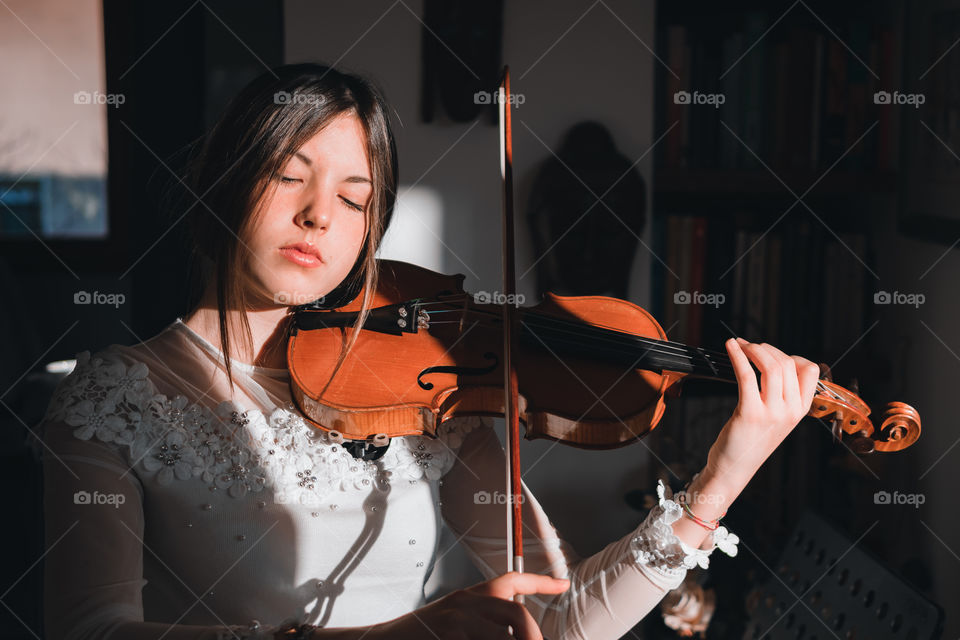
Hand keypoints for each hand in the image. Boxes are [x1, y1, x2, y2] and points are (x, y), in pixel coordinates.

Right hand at [367, 572, 569, 639]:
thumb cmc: (421, 637)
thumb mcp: (455, 624)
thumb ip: (484, 624)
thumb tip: (516, 631)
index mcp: (470, 597)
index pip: (512, 580)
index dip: (541, 583)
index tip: (563, 586)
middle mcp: (465, 603)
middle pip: (517, 614)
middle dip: (532, 638)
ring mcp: (456, 620)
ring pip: (505, 634)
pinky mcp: (446, 634)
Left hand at [703, 338, 819, 496]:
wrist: (734, 468)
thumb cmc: (750, 439)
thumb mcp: (777, 418)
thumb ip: (781, 394)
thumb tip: (773, 360)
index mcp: (801, 410)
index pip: (810, 370)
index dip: (790, 355)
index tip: (771, 353)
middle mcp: (791, 411)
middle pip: (787, 363)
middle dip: (765, 348)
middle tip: (749, 346)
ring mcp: (772, 413)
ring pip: (771, 366)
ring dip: (753, 349)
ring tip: (740, 346)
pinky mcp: (750, 413)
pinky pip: (747, 375)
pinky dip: (737, 356)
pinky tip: (730, 347)